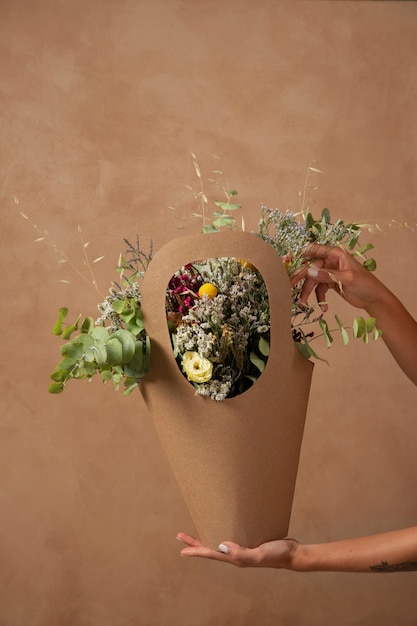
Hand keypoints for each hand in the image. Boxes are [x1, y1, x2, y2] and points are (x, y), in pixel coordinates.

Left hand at [176, 532, 299, 568]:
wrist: (293, 553)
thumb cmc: (277, 554)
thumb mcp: (259, 554)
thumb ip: (242, 553)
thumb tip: (222, 546)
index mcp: (236, 558)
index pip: (211, 554)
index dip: (196, 551)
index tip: (181, 549)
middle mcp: (236, 554)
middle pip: (211, 548)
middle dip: (195, 543)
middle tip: (180, 536)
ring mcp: (242, 547)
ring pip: (219, 542)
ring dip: (206, 536)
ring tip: (196, 531)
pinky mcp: (249, 540)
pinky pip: (231, 536)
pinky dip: (222, 530)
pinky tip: (221, 525)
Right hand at [291, 244, 386, 312]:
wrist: (375, 300)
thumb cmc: (366, 284)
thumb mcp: (347, 278)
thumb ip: (327, 275)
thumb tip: (308, 272)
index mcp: (336, 254)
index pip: (315, 250)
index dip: (300, 254)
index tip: (287, 261)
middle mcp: (331, 262)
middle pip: (310, 268)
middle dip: (300, 278)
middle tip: (288, 285)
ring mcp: (330, 274)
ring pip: (313, 281)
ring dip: (307, 292)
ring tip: (303, 303)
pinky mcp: (330, 284)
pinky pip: (319, 290)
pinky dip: (319, 298)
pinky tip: (324, 307)